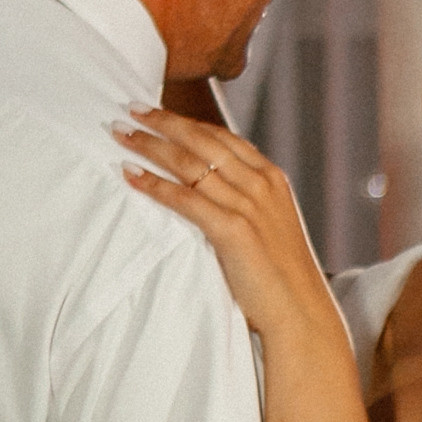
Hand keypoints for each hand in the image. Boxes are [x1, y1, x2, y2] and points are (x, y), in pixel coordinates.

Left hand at [117, 108, 342, 351]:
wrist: (301, 312)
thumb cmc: (281, 278)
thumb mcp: (270, 226)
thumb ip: (247, 202)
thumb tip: (216, 191)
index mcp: (272, 178)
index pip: (223, 137)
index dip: (188, 122)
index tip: (159, 112)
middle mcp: (261, 184)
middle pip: (202, 140)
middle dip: (163, 121)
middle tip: (130, 109)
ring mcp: (248, 205)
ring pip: (189, 164)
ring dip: (150, 145)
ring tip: (121, 135)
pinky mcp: (234, 230)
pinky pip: (185, 198)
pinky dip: (154, 184)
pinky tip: (131, 174)